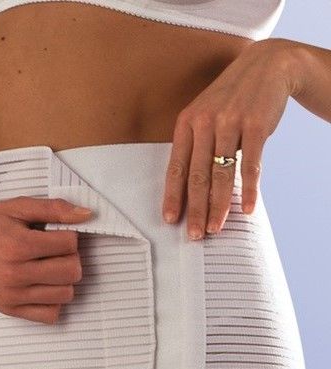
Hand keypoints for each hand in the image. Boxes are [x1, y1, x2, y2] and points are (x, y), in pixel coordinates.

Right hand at [0, 197, 92, 323]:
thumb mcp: (17, 207)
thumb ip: (54, 209)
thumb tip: (87, 215)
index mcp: (17, 245)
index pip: (70, 245)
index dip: (70, 237)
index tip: (59, 235)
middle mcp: (14, 274)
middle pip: (72, 272)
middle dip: (71, 258)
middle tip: (57, 251)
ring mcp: (12, 295)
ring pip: (66, 295)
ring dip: (64, 280)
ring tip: (50, 267)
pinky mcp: (9, 309)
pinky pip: (51, 315)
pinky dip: (54, 300)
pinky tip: (44, 285)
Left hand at [162, 38, 296, 239]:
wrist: (267, 66)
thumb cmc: (231, 98)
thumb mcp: (205, 113)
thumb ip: (196, 144)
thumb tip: (191, 185)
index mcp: (187, 123)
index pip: (176, 167)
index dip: (173, 196)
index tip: (170, 219)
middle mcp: (205, 123)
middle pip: (197, 176)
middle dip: (195, 209)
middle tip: (195, 234)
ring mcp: (230, 123)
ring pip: (221, 174)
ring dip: (219, 206)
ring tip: (216, 228)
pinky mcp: (255, 126)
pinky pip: (250, 166)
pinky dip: (250, 190)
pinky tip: (248, 209)